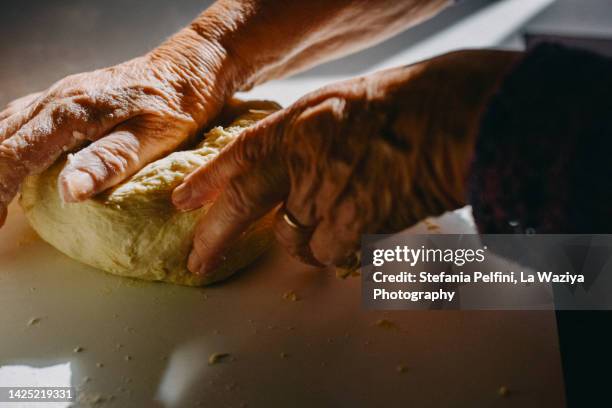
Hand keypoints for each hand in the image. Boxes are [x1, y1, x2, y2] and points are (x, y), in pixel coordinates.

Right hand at [0, 29, 234, 226]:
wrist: (188, 68)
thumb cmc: (177, 104)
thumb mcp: (154, 137)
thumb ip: (111, 161)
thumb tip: (69, 193)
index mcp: (70, 112)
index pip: (12, 154)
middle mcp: (55, 99)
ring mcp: (58, 95)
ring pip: (5, 127)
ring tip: (0, 198)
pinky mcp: (68, 98)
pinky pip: (22, 119)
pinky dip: (10, 144)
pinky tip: (17, 161)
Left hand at [172, 49, 520, 275]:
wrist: (453, 117)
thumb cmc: (403, 105)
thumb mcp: (337, 105)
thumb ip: (301, 139)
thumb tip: (282, 176)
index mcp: (295, 125)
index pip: (237, 156)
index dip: (206, 181)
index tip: (182, 202)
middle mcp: (301, 161)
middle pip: (243, 208)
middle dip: (215, 238)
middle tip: (200, 260)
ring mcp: (327, 196)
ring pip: (293, 241)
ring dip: (305, 240)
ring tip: (336, 219)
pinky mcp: (355, 226)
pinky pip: (331, 255)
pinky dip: (340, 251)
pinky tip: (362, 229)